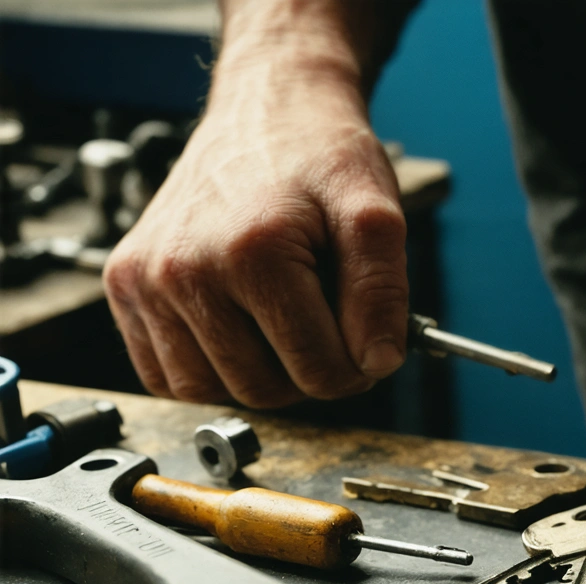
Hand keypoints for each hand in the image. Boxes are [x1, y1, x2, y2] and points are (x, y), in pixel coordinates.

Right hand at [103, 55, 406, 406]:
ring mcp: (145, 279)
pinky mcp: (124, 284)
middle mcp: (185, 268)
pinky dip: (206, 370)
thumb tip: (377, 363)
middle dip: (308, 372)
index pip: (316, 369)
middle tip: (328, 328)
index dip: (357, 367)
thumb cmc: (320, 158)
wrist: (265, 112)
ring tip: (283, 322)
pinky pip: (162, 374)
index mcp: (252, 252)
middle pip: (263, 388)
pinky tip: (238, 331)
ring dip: (257, 375)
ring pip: (210, 390)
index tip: (367, 340)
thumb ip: (383, 291)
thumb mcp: (375, 213)